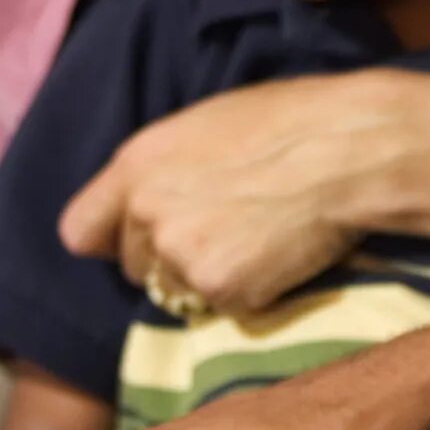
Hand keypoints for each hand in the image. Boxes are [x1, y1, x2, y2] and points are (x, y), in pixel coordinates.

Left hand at [62, 72, 429, 314]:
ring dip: (206, 278)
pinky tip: (278, 255)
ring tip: (256, 240)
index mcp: (136, 165)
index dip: (111, 239)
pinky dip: (247, 292)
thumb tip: (144, 201)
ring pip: (175, 293)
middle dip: (169, 258)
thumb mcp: (204, 126)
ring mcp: (181, 256)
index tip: (138, 239)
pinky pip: (221, 307)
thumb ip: (160, 168)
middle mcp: (146, 213)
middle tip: (225, 231)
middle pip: (134, 267)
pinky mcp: (222, 290)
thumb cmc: (289, 122)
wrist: (349, 148)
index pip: (80, 231)